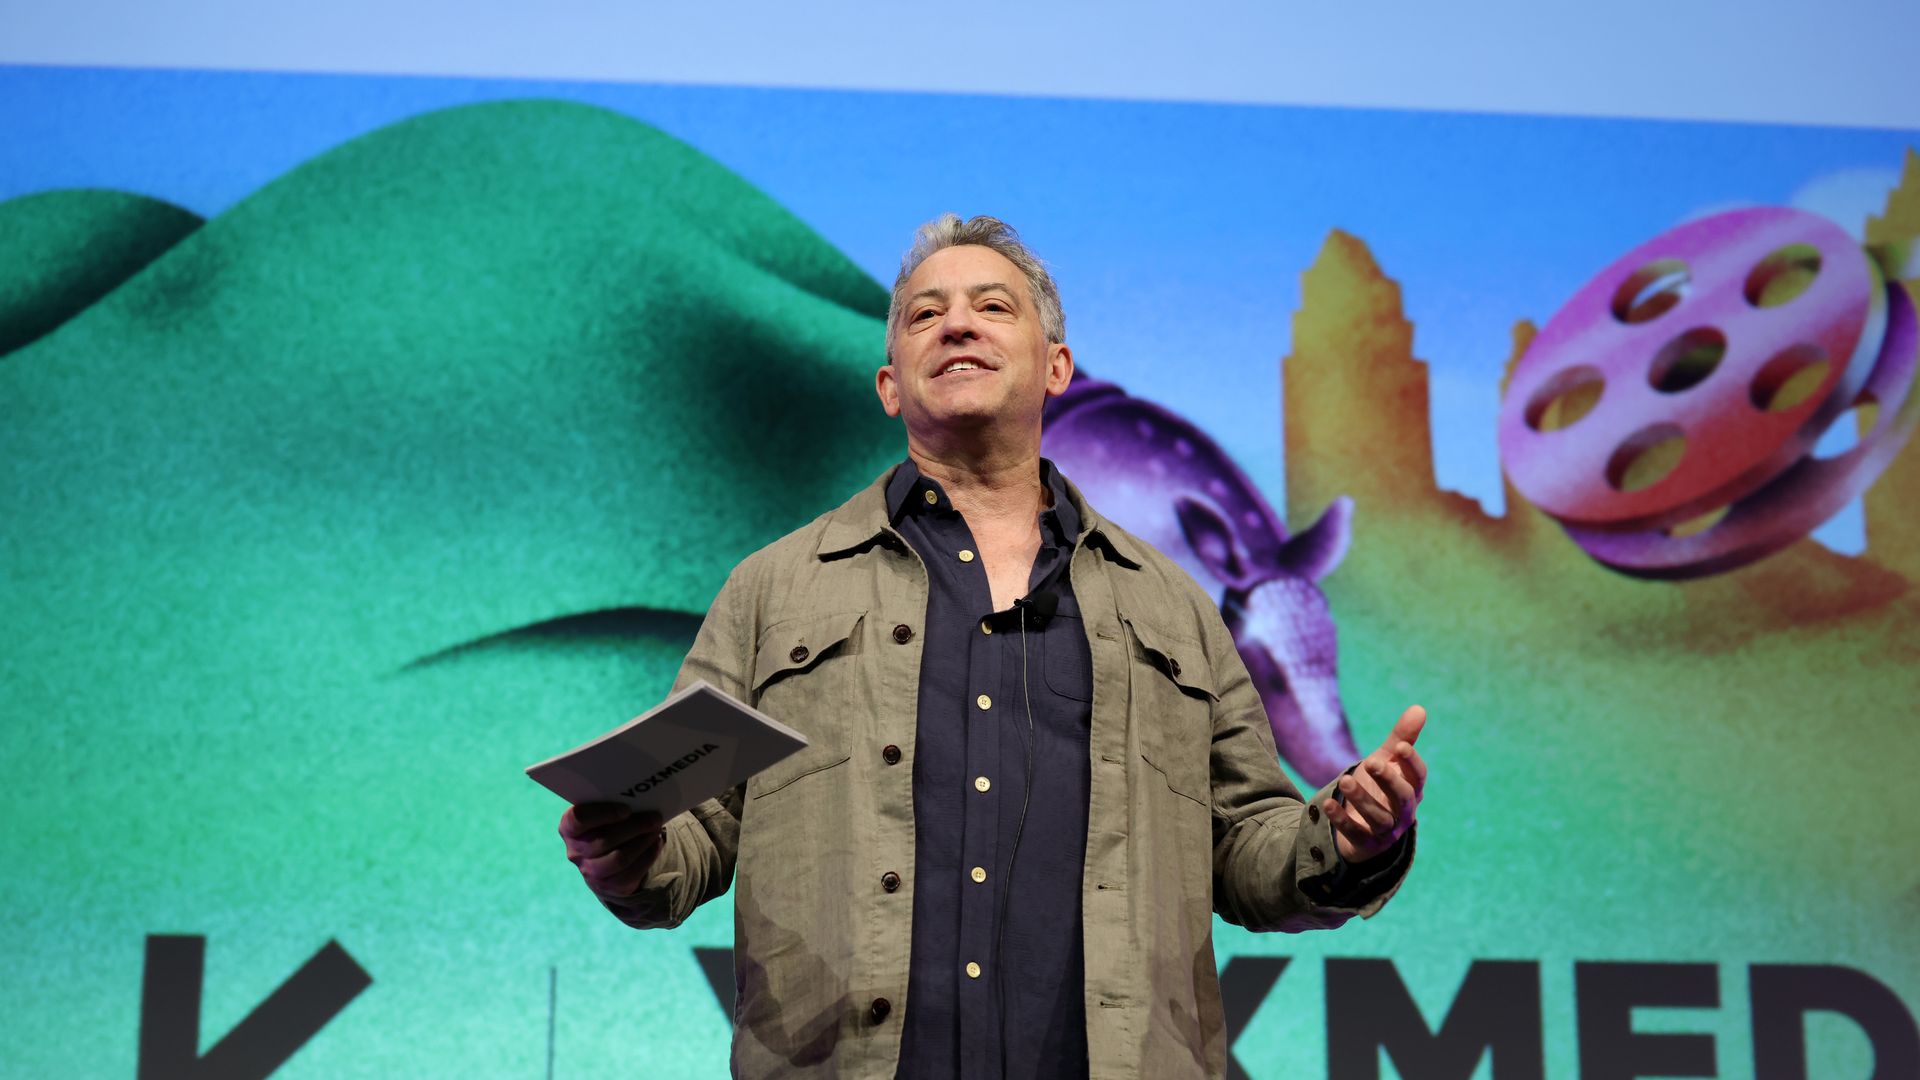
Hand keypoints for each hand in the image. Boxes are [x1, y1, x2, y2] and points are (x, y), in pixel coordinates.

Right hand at [560, 803, 666, 896]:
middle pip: (604, 840)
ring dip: (643, 842)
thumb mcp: (600, 812)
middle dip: (634, 827)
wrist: (602, 858)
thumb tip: (640, 799)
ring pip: (620, 858)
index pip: (579, 820)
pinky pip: (632, 872)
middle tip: (654, 817)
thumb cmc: (604, 824)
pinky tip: (656, 843)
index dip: (603, 814)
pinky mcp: (609, 886)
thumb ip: (611, 804)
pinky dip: (648, 855)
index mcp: (568, 828)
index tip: (627, 809)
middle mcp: (575, 852)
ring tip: (656, 829)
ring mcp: (590, 872)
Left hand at [1324, 704, 1426, 864]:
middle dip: (1388, 780)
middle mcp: (1404, 813)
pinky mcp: (1365, 843)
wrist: (1362, 825)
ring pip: (1379, 818)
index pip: (1418, 777)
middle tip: (1371, 762)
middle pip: (1402, 798)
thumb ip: (1402, 738)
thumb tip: (1419, 708)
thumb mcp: (1387, 761)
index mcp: (1412, 790)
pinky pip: (1354, 833)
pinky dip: (1341, 819)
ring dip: (1362, 799)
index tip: (1400, 747)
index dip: (1411, 763)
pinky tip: (1327, 804)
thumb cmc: (1379, 788)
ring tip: (1345, 779)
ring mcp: (1385, 831)